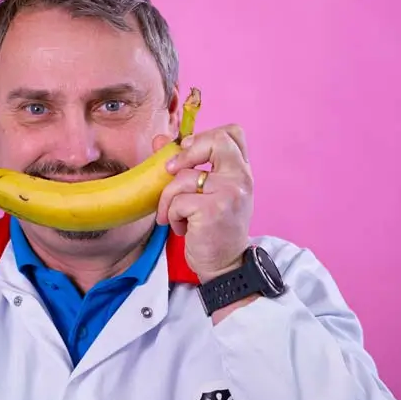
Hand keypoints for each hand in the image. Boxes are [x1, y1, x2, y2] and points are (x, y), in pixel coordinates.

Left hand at [155, 124, 253, 283]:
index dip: (205, 135)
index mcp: (241, 172)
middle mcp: (241, 178)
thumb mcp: (205, 193)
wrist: (225, 266)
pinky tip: (182, 227)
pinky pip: (177, 201)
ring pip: (182, 177)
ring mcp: (230, 193)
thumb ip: (186, 164)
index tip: (187, 151)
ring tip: (176, 216)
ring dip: (169, 199)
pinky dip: (171, 215)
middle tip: (169, 171)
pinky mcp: (213, 210)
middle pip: (214, 140)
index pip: (233, 133)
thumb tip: (159, 139)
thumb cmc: (213, 229)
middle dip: (184, 154)